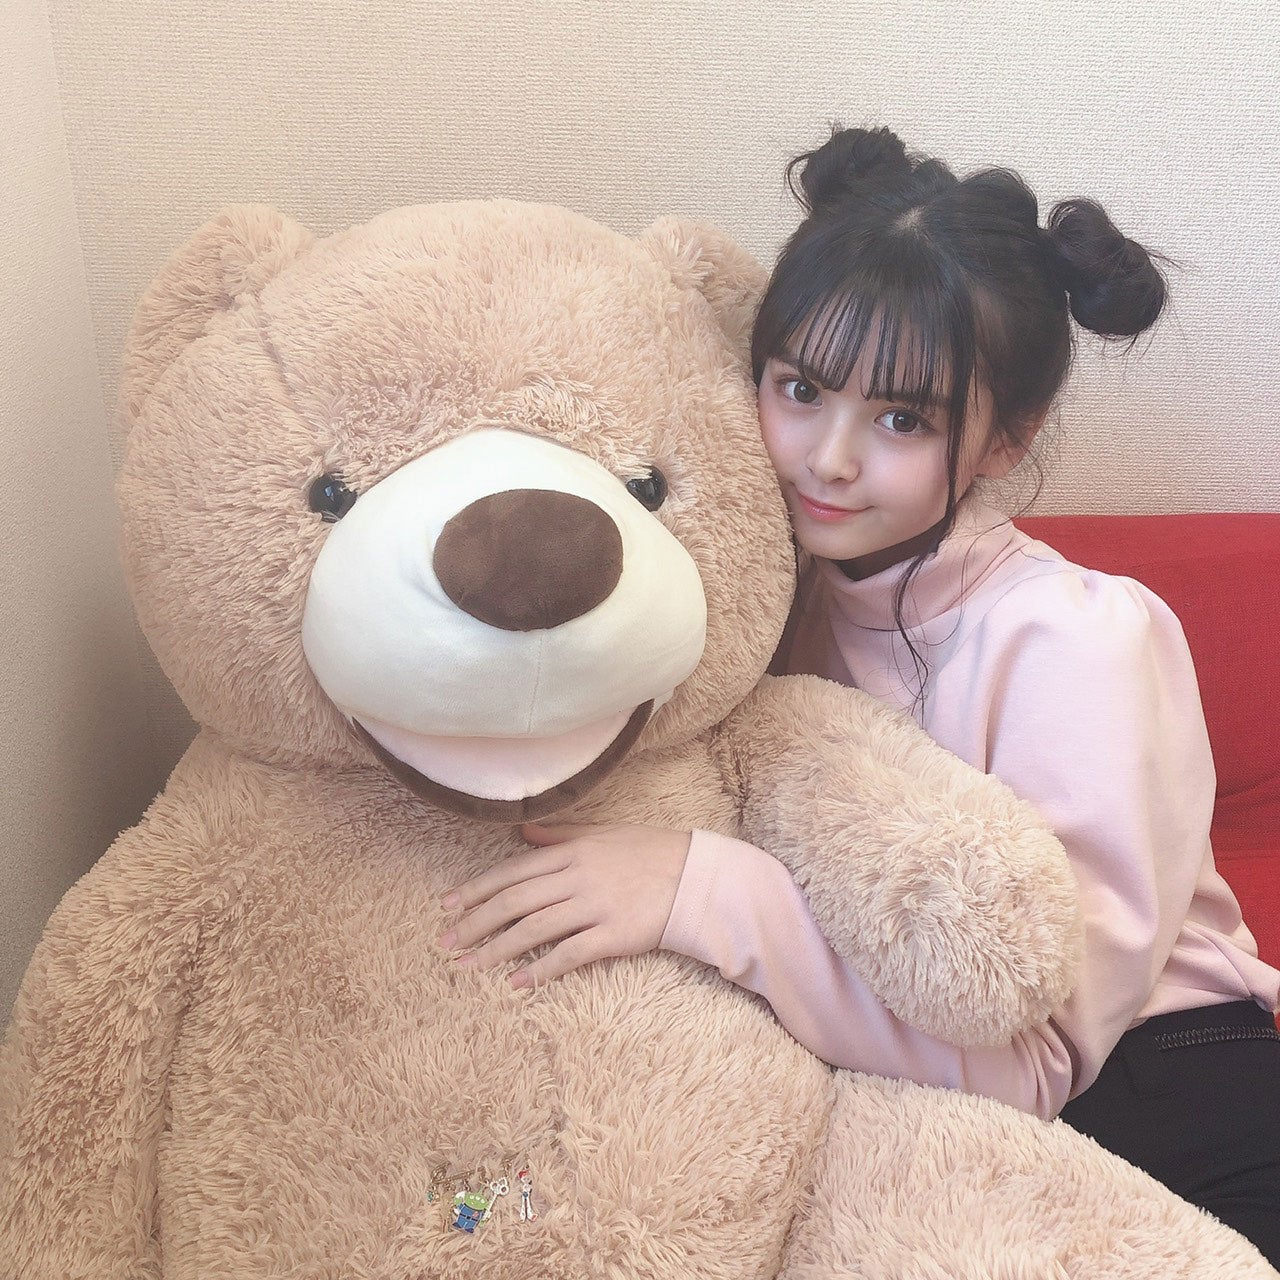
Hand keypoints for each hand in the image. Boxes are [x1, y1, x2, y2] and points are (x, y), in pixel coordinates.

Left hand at [438, 823, 690, 987]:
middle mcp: (577, 877)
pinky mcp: (614, 935)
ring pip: (534, 929)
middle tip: (446, 943)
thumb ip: (560, 835)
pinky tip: (517, 985)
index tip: (447, 906)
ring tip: (470, 967)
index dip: (477, 889)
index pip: (513, 871)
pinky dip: (540, 970)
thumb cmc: (649, 852)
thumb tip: (523, 832)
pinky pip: (569, 955)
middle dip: (476, 922)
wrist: (696, 877)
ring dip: (498, 949)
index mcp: (572, 851)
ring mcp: (595, 906)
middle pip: (515, 901)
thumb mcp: (603, 834)